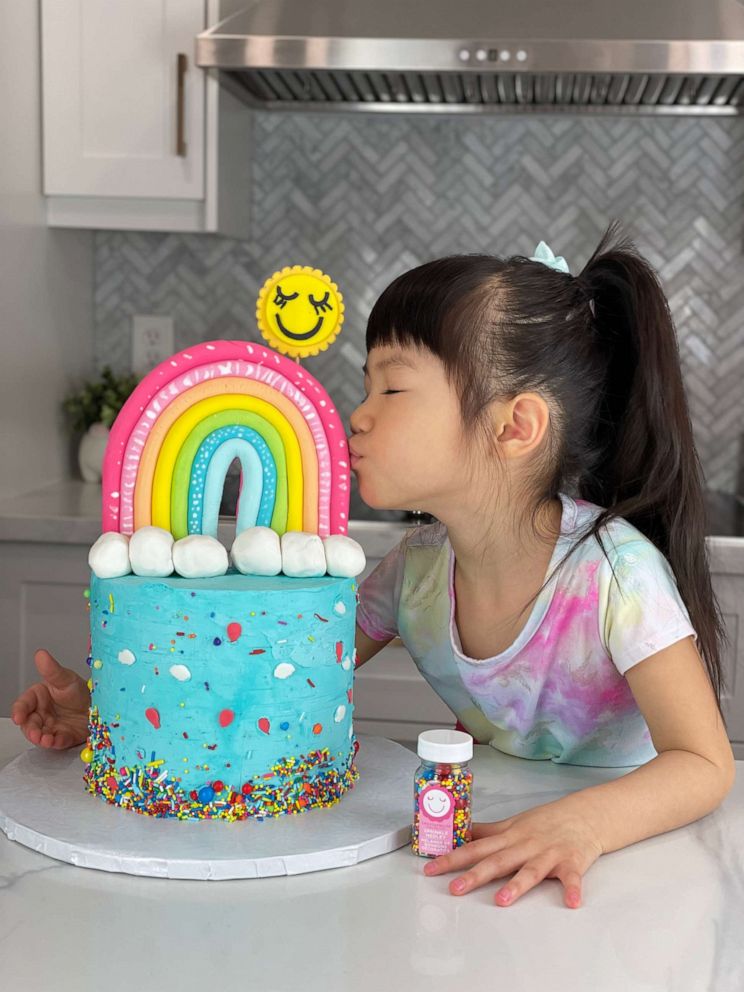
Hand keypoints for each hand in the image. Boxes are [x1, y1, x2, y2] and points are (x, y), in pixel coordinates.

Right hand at [10, 649, 90, 749]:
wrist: (101, 703)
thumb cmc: (81, 689)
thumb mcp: (66, 678)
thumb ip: (52, 670)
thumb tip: (41, 655)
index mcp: (39, 697)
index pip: (23, 704)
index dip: (19, 711)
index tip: (18, 717)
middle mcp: (42, 713)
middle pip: (29, 723)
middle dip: (30, 729)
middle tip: (34, 733)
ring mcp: (51, 726)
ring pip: (40, 735)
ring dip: (41, 739)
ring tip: (45, 739)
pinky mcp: (63, 737)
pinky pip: (57, 742)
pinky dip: (55, 743)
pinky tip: (56, 741)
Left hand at [422, 797, 603, 907]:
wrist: (584, 814)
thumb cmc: (546, 821)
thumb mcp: (513, 823)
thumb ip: (488, 832)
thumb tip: (461, 834)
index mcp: (509, 837)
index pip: (475, 848)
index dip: (452, 859)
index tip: (431, 870)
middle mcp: (525, 845)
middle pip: (497, 861)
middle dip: (475, 875)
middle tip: (454, 889)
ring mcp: (548, 854)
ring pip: (530, 870)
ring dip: (517, 885)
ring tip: (502, 900)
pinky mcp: (572, 862)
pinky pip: (572, 878)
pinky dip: (572, 889)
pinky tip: (571, 902)